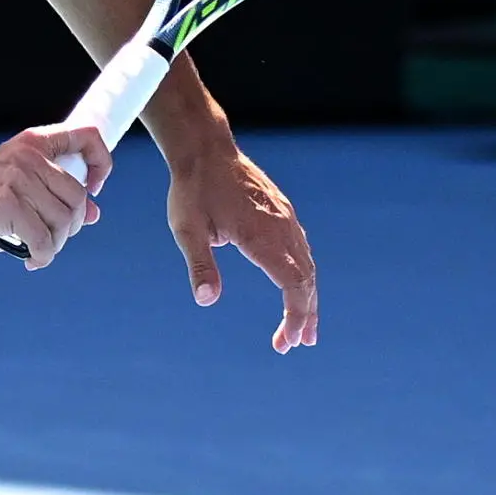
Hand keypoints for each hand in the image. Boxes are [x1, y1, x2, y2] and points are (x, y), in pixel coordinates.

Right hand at [0, 124, 107, 266]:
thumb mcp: (23, 194)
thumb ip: (57, 197)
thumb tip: (93, 213)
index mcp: (33, 142)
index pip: (87, 135)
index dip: (101, 163)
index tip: (94, 189)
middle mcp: (27, 154)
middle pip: (77, 196)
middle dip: (71, 227)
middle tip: (52, 240)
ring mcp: (15, 177)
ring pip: (62, 220)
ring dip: (55, 245)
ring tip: (38, 251)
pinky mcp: (5, 203)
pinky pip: (42, 239)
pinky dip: (42, 256)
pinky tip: (30, 260)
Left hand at [166, 142, 317, 351]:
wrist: (205, 150)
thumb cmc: (193, 191)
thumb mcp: (187, 230)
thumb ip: (200, 264)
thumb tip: (206, 300)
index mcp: (263, 236)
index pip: (294, 284)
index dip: (297, 315)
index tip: (289, 341)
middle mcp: (282, 228)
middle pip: (307, 279)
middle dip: (305, 314)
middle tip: (297, 344)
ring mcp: (285, 218)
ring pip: (307, 264)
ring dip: (307, 297)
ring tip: (302, 326)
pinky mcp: (282, 211)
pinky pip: (302, 247)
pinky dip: (303, 274)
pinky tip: (296, 285)